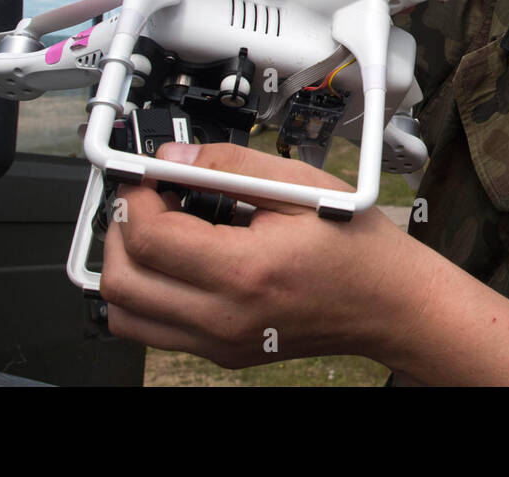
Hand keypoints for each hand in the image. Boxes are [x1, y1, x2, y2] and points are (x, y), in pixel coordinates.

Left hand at [99, 142, 438, 368]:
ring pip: (127, 313)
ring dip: (126, 265)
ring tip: (156, 230)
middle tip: (144, 199)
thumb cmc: (356, 246)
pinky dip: (150, 291)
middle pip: (121, 282)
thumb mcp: (300, 185)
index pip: (150, 238)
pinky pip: (156, 328)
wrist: (390, 303)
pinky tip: (182, 259)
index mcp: (246, 271)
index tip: (146, 175)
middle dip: (118, 230)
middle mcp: (226, 318)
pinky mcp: (222, 353)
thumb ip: (230, 165)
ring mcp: (221, 343)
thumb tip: (173, 156)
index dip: (135, 196)